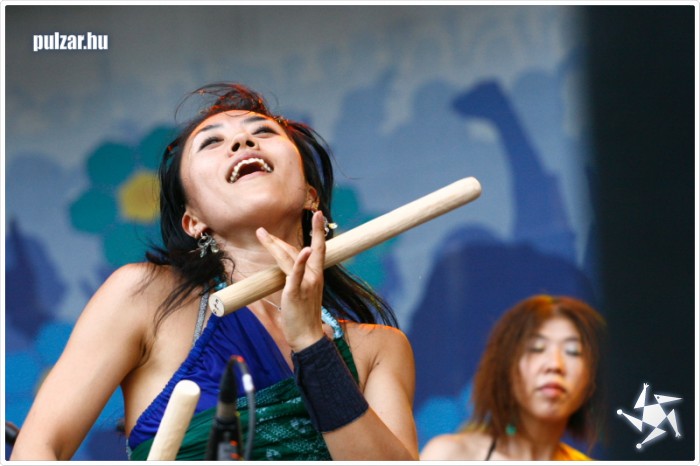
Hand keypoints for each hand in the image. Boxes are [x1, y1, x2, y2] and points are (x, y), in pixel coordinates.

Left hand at [256, 210, 326, 350]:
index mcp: (316, 275)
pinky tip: (303, 251)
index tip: (318, 215)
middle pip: (297, 250)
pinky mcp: (296, 292)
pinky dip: (299, 261)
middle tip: (262, 229)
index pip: (318, 248)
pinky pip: (295, 274)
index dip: (317, 231)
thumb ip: (297, 277)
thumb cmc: (304, 317)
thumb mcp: (303, 293)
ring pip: (289, 258)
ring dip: (274, 244)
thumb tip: (287, 267)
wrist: (308, 336)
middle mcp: (314, 276)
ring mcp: (306, 283)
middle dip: (279, 238)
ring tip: (261, 234)